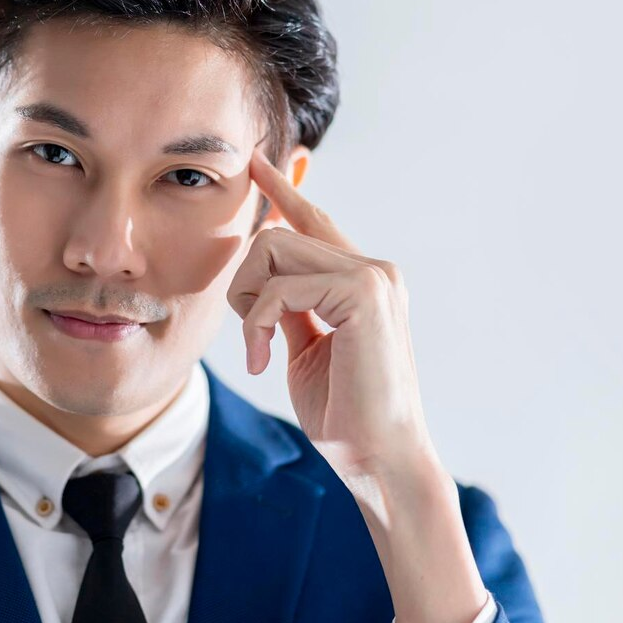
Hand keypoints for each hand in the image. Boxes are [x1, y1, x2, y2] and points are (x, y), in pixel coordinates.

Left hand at [227, 149, 441, 484]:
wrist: (379, 459)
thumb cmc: (346, 415)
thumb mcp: (306, 350)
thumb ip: (291, 307)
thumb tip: (264, 277)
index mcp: (364, 281)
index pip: (315, 221)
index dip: (281, 191)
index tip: (255, 163)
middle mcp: (375, 269)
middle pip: (276, 235)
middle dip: (244, 284)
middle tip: (251, 338)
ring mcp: (373, 276)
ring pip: (272, 248)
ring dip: (247, 304)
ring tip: (260, 351)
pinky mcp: (364, 291)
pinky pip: (278, 286)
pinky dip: (256, 324)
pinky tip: (262, 361)